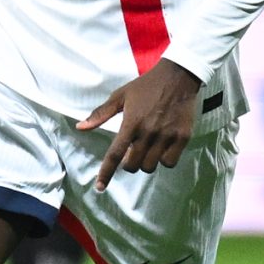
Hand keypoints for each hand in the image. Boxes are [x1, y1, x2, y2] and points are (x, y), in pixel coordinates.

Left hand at [79, 58, 200, 190]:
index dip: (106, 173)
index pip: (115, 154)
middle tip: (132, 151)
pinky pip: (170, 162)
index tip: (99, 187)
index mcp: (131, 123)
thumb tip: (80, 127)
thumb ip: (100, 114)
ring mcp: (167, 136)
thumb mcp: (120, 96)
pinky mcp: (183, 137)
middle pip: (133, 165)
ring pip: (151, 166)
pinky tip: (162, 148)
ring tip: (148, 147)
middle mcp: (148, 132)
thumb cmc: (145, 86)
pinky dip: (164, 160)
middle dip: (129, 163)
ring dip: (146, 162)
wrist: (177, 76)